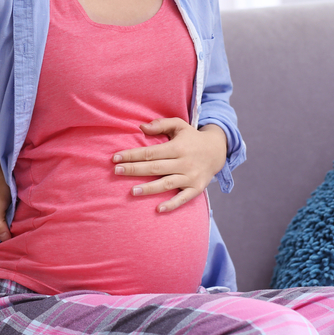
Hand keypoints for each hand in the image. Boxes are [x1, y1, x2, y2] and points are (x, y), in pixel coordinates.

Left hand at [113, 119, 227, 212]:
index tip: (115, 158)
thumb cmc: (192, 138)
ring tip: (132, 192)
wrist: (217, 151)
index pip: (151, 152)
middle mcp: (184, 162)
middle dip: (135, 170)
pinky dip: (172, 204)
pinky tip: (158, 209)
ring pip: (167, 184)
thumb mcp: (180, 126)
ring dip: (149, 189)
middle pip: (156, 168)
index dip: (132, 155)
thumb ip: (161, 124)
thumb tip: (141, 127)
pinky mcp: (196, 188)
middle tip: (116, 171)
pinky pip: (183, 198)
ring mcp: (191, 177)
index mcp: (178, 147)